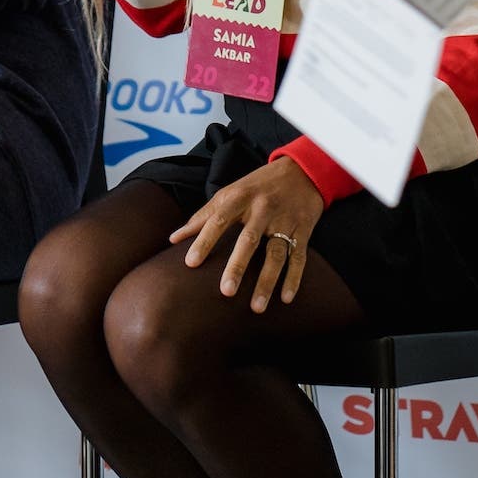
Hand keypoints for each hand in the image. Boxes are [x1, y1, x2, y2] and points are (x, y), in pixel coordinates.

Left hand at [172, 158, 323, 312]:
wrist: (302, 169)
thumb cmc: (258, 185)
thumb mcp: (230, 192)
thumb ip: (203, 216)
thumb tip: (173, 239)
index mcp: (240, 198)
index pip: (218, 220)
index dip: (204, 241)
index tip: (190, 263)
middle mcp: (263, 209)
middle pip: (249, 240)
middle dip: (238, 266)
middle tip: (226, 292)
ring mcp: (285, 220)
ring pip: (276, 253)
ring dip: (267, 281)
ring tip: (256, 308)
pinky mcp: (303, 229)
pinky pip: (299, 257)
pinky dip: (294, 278)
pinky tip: (286, 298)